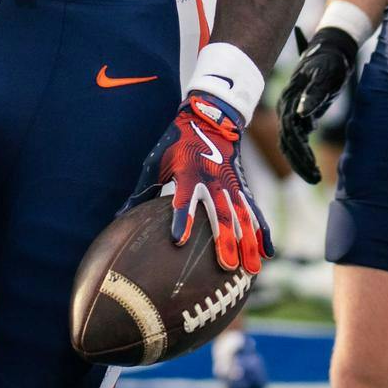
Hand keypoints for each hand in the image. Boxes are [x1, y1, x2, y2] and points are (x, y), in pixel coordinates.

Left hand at [131, 93, 271, 273]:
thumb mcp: (156, 162)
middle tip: (227, 266)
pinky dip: (263, 232)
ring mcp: (232, 185)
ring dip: (248, 244)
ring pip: (243, 218)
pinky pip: (255, 212)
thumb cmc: (177, 143)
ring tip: (252, 269)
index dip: (181, 218)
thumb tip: (118, 217)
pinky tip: (268, 253)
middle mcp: (213, 181)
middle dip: (225, 240)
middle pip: (221, 214)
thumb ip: (142, 191)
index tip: (178, 239)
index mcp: (189, 174)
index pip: (184, 199)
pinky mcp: (243, 187)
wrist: (211, 118)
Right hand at [276, 26, 357, 183]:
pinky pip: (298, 139)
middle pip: (287, 142)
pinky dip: (304, 154)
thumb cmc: (330, 61)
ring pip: (290, 143)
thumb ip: (313, 94)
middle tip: (315, 179)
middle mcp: (286, 107)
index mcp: (290, 99)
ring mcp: (292, 112)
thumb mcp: (325, 76)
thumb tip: (302, 114)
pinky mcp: (301, 114)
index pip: (290, 131)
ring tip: (315, 178)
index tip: (311, 166)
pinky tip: (313, 167)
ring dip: (301, 162)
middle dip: (299, 162)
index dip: (300, 151)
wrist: (332, 49)